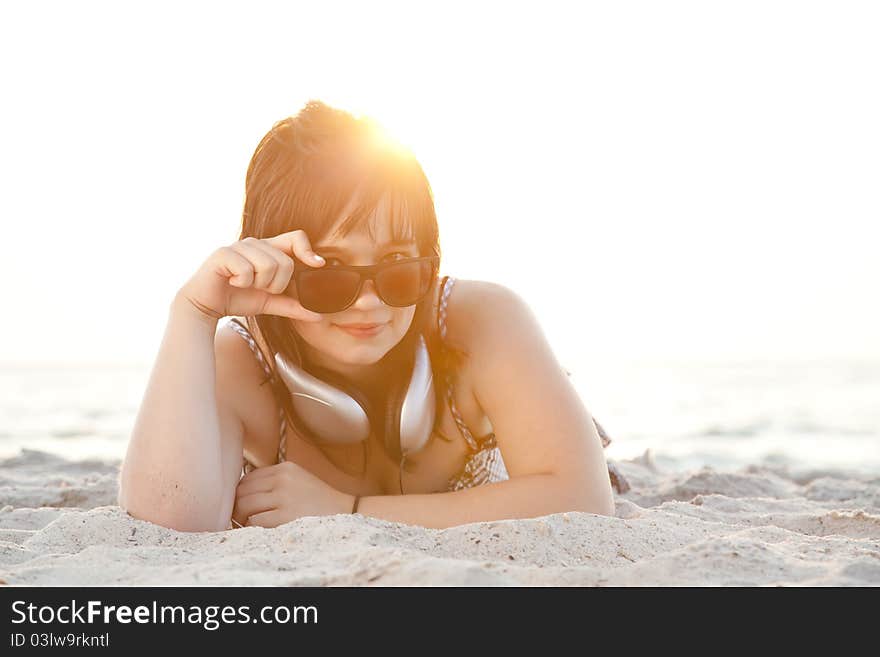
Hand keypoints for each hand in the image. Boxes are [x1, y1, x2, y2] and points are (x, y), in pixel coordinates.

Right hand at [176, 229, 326, 323]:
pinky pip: (247, 270)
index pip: (296, 237)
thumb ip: (293, 305)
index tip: (317, 264)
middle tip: (260, 288)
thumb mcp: (270, 303)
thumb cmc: (237, 299)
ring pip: (269, 265)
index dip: (308, 250)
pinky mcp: (223, 253)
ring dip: (260, 284)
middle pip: (286, 261)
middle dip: (277, 285)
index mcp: (269, 249)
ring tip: (245, 286)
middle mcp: (255, 243)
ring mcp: (239, 246)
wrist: (206, 306)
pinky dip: (242, 283)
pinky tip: (231, 283)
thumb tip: (318, 314)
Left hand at [231, 461, 354, 527]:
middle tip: (240, 517)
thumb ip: (275, 480)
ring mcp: (283, 497)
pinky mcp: (285, 516)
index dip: (240, 492)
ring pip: (244, 505)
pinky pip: (255, 520)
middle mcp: (282, 479)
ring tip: (247, 524)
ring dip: (241, 517)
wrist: (345, 512)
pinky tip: (261, 529)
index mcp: (285, 468)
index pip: (248, 477)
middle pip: (242, 491)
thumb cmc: (319, 500)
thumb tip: (243, 492)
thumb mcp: (299, 479)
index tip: (241, 503)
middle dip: (237, 506)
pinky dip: (252, 526)